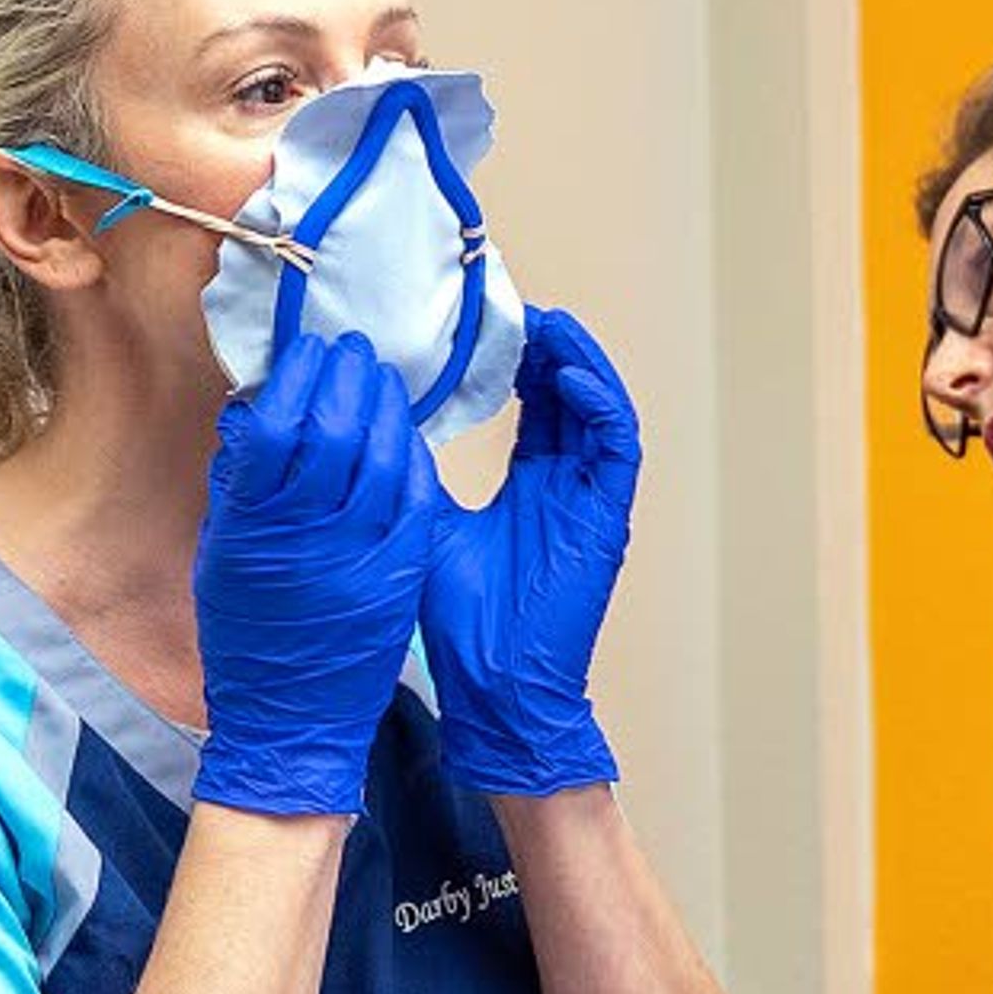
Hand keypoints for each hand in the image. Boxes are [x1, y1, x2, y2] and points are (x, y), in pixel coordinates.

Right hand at [190, 332, 442, 817]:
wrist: (291, 719)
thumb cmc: (248, 637)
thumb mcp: (223, 556)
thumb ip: (241, 487)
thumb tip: (258, 410)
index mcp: (251, 528)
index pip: (276, 428)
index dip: (296, 379)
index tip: (308, 351)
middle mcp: (305, 537)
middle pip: (334, 432)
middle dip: (346, 379)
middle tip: (353, 350)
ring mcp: (358, 556)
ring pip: (381, 459)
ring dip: (384, 407)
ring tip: (381, 378)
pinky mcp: (398, 576)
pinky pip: (414, 500)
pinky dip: (411, 457)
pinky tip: (406, 433)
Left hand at [425, 308, 637, 796]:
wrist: (493, 686)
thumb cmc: (458, 620)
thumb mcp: (423, 524)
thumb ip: (413, 472)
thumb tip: (375, 416)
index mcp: (529, 486)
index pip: (532, 405)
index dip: (517, 361)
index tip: (484, 323)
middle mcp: (566, 486)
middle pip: (568, 396)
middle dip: (546, 347)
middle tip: (513, 307)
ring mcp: (591, 500)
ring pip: (598, 408)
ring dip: (577, 362)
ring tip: (546, 324)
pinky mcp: (608, 518)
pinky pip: (617, 446)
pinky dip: (598, 405)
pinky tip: (566, 378)